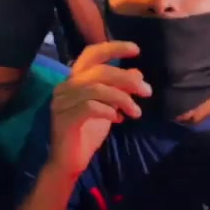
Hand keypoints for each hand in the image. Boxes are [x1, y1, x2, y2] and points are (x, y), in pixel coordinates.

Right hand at [48, 41, 150, 175]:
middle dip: (127, 79)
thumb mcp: (109, 108)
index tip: (136, 50)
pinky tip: (118, 119)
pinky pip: (90, 107)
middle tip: (147, 92)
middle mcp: (64, 87)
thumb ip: (119, 90)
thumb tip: (137, 73)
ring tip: (136, 112)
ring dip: (122, 98)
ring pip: (96, 88)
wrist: (69, 162)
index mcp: (74, 80)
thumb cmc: (87, 134)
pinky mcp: (64, 118)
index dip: (113, 48)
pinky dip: (109, 110)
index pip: (91, 54)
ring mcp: (62, 102)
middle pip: (99, 71)